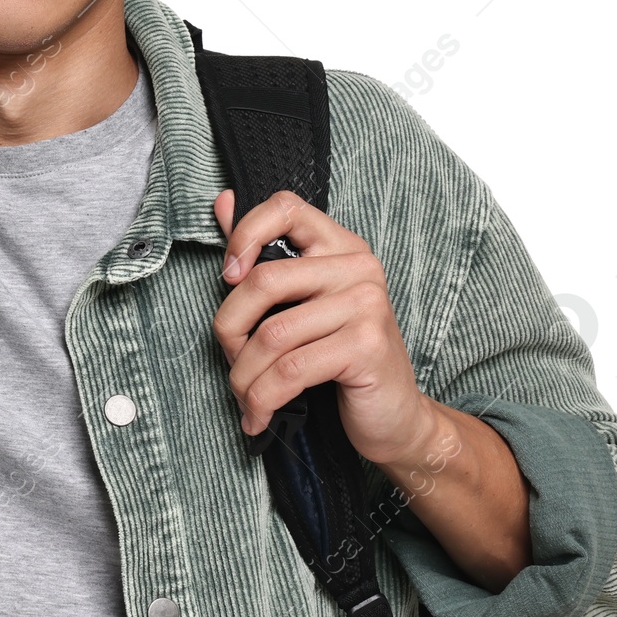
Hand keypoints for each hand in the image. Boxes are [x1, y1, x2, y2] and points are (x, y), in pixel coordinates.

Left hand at [211, 188, 437, 468]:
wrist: (394, 415)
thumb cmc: (339, 356)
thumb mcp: (300, 301)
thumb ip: (262, 250)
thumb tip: (223, 200)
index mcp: (339, 245)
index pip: (285, 207)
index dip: (245, 234)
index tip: (227, 276)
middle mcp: (358, 266)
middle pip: (264, 280)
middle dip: (230, 329)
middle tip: (231, 360)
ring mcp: (366, 305)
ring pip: (272, 334)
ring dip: (245, 376)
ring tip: (244, 396)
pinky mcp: (366, 346)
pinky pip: (291, 371)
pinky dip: (262, 399)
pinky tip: (257, 416)